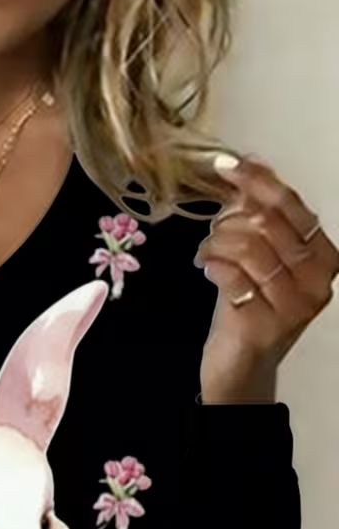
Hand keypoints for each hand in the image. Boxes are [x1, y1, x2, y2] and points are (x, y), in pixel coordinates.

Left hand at [194, 154, 338, 403]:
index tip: (226, 165)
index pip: (291, 206)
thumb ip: (258, 215)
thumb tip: (249, 161)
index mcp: (323, 256)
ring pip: (248, 248)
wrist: (241, 366)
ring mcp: (293, 306)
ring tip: (205, 254)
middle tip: (211, 234)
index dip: (257, 181)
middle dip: (229, 221)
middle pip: (268, 224)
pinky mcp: (263, 325)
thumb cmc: (250, 307)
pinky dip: (212, 265)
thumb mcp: (259, 258)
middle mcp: (317, 280)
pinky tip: (206, 269)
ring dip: (216, 243)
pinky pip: (231, 276)